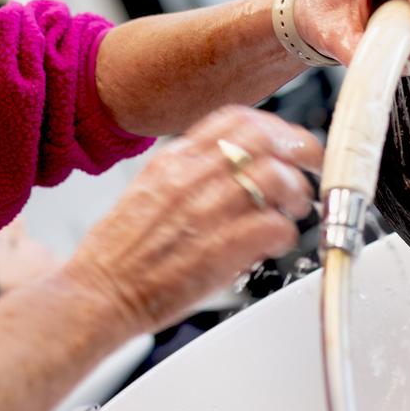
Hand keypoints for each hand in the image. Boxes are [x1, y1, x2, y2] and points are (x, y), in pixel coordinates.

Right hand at [57, 106, 322, 339]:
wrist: (99, 292)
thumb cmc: (119, 253)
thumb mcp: (147, 192)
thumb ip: (188, 175)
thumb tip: (229, 170)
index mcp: (173, 160)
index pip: (236, 117)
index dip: (274, 125)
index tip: (288, 140)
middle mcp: (192, 178)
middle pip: (266, 141)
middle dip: (300, 152)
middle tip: (310, 169)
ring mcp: (208, 211)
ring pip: (278, 179)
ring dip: (297, 195)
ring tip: (295, 211)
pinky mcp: (223, 249)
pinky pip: (276, 227)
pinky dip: (286, 234)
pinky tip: (277, 242)